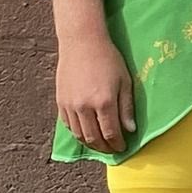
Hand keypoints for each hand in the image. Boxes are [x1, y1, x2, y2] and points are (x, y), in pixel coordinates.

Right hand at [55, 11, 134, 152]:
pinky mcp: (61, 102)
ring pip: (79, 135)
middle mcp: (85, 107)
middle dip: (105, 147)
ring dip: (91, 144)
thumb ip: (127, 107)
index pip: (111, 133)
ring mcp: (70, 106)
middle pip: (94, 138)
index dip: (117, 144)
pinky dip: (78, 134)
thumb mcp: (125, 81)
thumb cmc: (108, 59)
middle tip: (112, 150)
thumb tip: (130, 130)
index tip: (123, 148)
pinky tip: (86, 133)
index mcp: (104, 102)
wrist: (82, 43)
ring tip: (100, 144)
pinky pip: (68, 125)